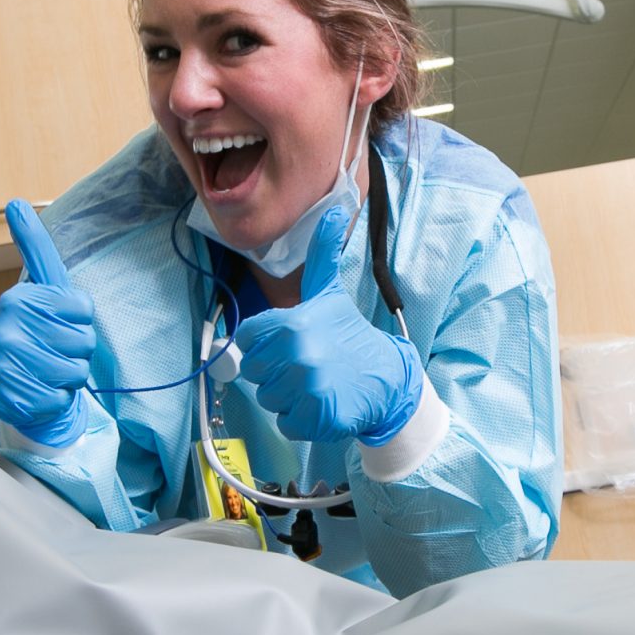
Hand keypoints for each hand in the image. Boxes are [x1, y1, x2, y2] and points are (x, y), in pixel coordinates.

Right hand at [0, 200, 96, 446]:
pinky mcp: (14, 395)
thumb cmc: (38, 335)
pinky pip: (62, 397)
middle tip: (53, 350)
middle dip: (77, 350)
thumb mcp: (42, 290)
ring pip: (76, 370)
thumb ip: (35, 247)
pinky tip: (40, 391)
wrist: (17, 390)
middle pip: (84, 341)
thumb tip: (15, 202)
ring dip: (69, 375)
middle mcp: (8, 325)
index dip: (80, 320)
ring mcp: (8, 362)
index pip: (84, 308)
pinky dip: (58, 398)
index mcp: (20, 297)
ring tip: (47, 371)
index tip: (60, 321)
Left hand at [230, 207, 423, 446]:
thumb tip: (334, 211)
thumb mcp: (330, 293)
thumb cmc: (350, 335)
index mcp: (292, 323)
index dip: (264, 342)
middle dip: (275, 371)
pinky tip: (321, 402)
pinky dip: (301, 419)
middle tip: (306, 363)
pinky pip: (286, 423)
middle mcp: (298, 354)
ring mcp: (307, 387)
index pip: (248, 338)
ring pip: (268, 398)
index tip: (288, 341)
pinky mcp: (316, 416)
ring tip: (315, 383)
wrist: (387, 378)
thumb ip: (322, 254)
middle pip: (255, 371)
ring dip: (288, 395)